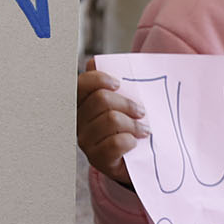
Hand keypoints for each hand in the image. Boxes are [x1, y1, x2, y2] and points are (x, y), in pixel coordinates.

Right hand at [76, 59, 146, 186]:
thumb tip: (96, 61)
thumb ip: (114, 84)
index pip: (82, 84)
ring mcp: (86, 140)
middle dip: (127, 104)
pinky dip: (131, 141)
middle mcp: (79, 121)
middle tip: (141, 111)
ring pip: (111, 120)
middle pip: (101, 99)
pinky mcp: (97, 159)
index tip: (118, 84)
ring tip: (144, 129)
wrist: (138, 162)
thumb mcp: (124, 105)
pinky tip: (135, 143)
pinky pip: (116, 143)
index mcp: (82, 104)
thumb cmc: (129, 129)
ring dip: (134, 124)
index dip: (100, 79)